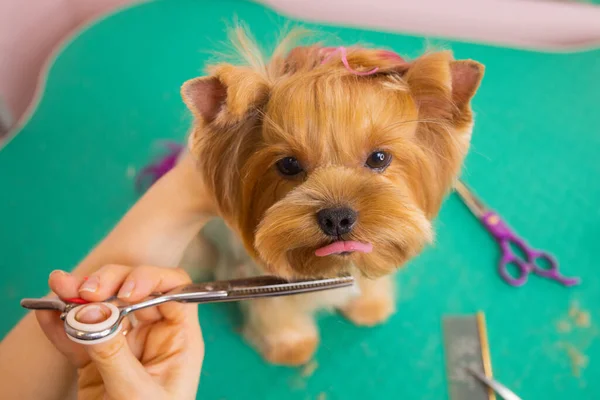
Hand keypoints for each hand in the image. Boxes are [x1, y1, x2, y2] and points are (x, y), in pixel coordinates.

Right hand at [35, 265, 203, 399]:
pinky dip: (60, 323)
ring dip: (79, 296)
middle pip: (135, 291)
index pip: (174, 292)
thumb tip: (92, 315)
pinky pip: (77, 335)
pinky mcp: (95, 361)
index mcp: (179, 339)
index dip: (151, 280)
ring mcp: (123, 345)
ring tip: (59, 289)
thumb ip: (114, 355)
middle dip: (109, 284)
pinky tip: (46, 311)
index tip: (125, 292)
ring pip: (103, 308)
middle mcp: (153, 336)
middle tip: (85, 292)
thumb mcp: (138, 395)